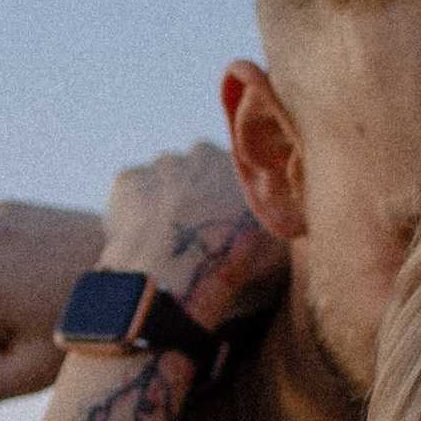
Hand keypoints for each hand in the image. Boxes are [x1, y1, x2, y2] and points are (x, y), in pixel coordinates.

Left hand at [86, 141, 287, 331]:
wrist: (178, 268)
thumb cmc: (233, 259)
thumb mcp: (281, 243)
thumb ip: (285, 222)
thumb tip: (293, 222)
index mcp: (241, 161)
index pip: (236, 170)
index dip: (229, 198)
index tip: (224, 223)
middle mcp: (201, 152)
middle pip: (198, 170)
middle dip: (196, 194)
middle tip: (196, 232)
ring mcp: (161, 163)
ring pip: (163, 179)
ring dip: (164, 201)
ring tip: (167, 241)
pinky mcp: (127, 180)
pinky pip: (131, 192)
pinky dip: (134, 211)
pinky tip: (142, 239)